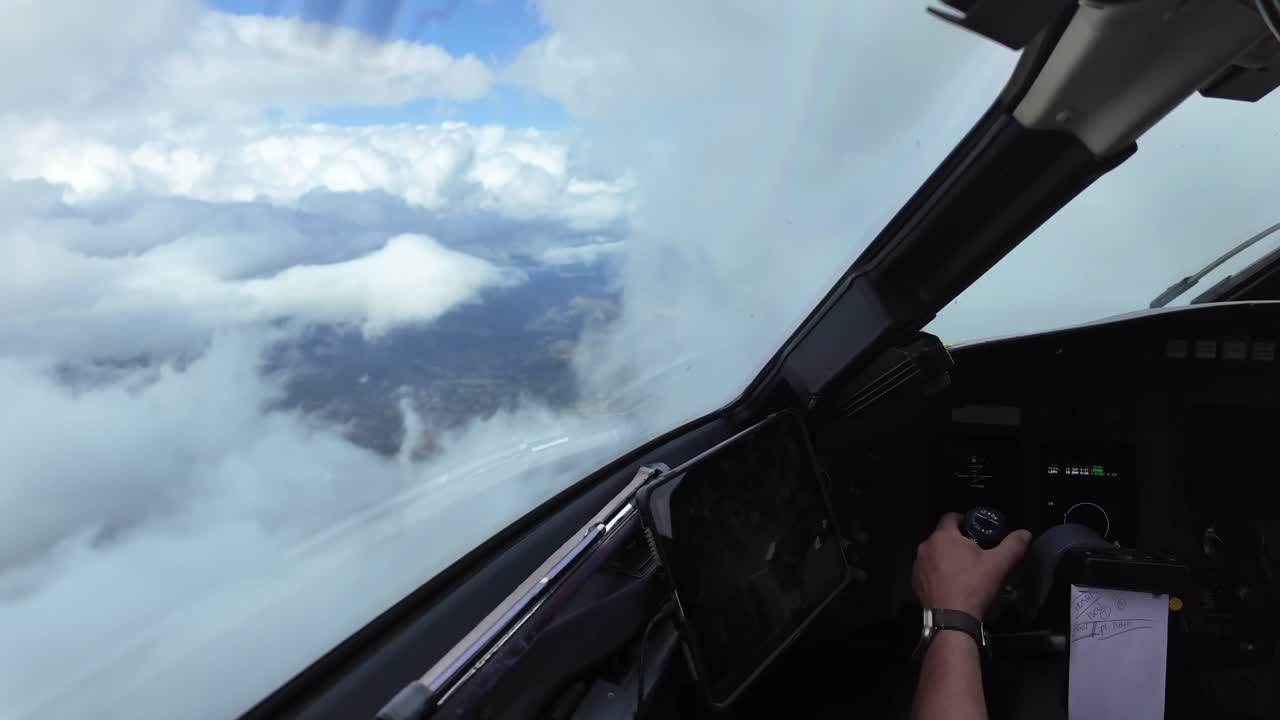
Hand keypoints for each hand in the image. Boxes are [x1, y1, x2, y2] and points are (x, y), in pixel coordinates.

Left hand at [912, 512, 1031, 617]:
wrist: (952, 619)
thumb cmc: (974, 586)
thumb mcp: (998, 564)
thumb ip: (1013, 545)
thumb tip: (1025, 533)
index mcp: (943, 536)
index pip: (951, 517)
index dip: (964, 519)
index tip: (976, 529)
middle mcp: (926, 547)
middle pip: (942, 536)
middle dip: (957, 540)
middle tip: (974, 552)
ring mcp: (918, 565)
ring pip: (934, 553)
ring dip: (946, 556)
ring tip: (964, 569)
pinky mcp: (915, 582)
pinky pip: (928, 570)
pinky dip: (938, 572)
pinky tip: (952, 583)